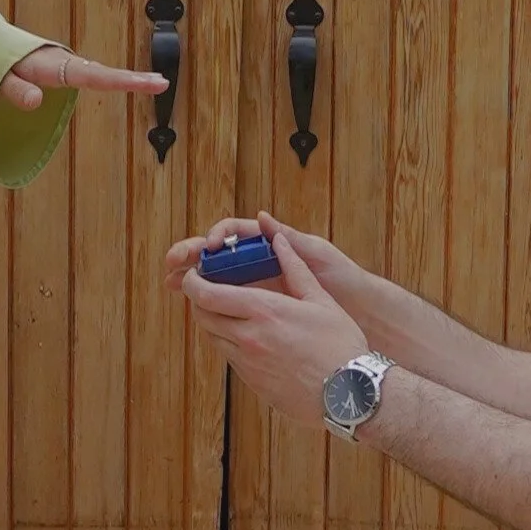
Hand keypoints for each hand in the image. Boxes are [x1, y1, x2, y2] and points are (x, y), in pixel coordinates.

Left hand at [0, 43, 167, 113]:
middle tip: (161, 83)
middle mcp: (62, 63)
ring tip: (155, 83)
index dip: (120, 81)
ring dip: (125, 78)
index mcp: (49, 65)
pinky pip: (89, 76)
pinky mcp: (63, 71)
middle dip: (131, 78)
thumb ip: (13, 88)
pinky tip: (130, 83)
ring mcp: (65, 66)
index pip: (90, 76)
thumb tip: (36, 102)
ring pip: (99, 73)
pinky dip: (111, 80)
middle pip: (103, 73)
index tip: (148, 81)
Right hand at [163, 212, 360, 299]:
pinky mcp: (257, 311)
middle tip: (170, 264)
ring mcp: (256, 287)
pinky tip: (196, 310)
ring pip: (216, 281)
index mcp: (271, 247)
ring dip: (192, 280)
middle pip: (216, 256)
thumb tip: (262, 217)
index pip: (233, 234)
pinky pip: (228, 305)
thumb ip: (289, 240)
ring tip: (171, 284)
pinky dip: (208, 304)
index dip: (215, 237)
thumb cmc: (341, 278)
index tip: (207, 247)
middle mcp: (260, 265)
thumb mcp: (317, 254)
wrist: (360, 312)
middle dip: (190, 256)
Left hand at [177, 222, 369, 427]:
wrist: (350, 393)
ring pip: (214, 338)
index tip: (193, 274)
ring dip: (215, 323)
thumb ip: (295, 269)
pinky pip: (230, 357)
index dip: (192, 283)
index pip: (207, 295)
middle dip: (200, 301)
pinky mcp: (252, 383)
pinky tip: (252, 337)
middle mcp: (249, 338)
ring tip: (231, 312)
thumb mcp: (321, 300)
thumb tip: (279, 240)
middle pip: (203, 317)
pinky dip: (231, 343)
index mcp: (264, 311)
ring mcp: (248, 364)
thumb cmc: (340, 344)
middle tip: (208, 291)